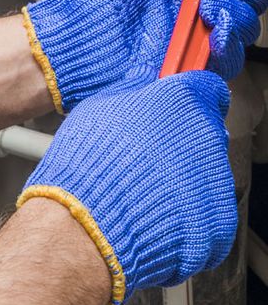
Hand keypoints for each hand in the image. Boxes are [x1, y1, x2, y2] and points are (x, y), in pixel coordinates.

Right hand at [18, 72, 236, 304]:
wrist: (87, 226)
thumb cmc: (86, 166)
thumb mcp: (97, 108)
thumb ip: (132, 90)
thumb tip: (143, 78)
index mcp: (184, 101)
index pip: (208, 90)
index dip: (190, 101)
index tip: (177, 112)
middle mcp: (209, 138)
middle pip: (207, 136)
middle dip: (183, 146)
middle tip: (146, 161)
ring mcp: (218, 183)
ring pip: (207, 178)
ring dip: (182, 184)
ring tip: (143, 195)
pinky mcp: (218, 223)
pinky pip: (207, 216)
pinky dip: (186, 219)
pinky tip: (153, 218)